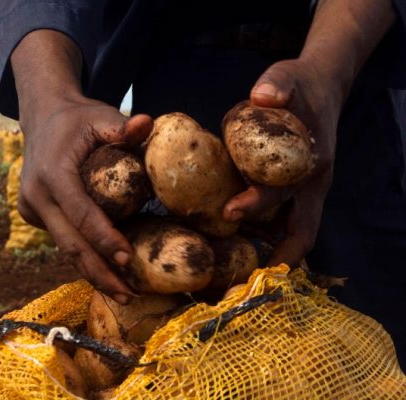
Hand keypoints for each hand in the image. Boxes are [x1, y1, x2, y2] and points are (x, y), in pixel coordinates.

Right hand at [18, 94, 152, 302]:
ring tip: (122, 294)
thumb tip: (149, 122)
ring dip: (92, 271)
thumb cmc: (77, 119)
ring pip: (64, 247)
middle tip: (129, 295)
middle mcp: (36, 196)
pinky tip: (105, 272)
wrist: (41, 118)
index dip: (104, 238)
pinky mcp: (33, 214)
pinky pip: (61, 239)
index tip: (127, 259)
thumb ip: (123, 126)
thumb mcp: (100, 116)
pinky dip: (83, 256)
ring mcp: (31, 209)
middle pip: (70, 244)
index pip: (81, 214)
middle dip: (100, 272)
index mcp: (51, 173)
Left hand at [223, 59, 341, 265]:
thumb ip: (277, 84)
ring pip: (291, 231)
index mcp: (311, 164)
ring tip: (237, 274)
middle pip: (296, 230)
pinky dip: (265, 234)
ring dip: (270, 253)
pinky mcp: (293, 189)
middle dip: (271, 254)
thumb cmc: (301, 85)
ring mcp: (304, 190)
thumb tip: (262, 96)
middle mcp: (310, 185)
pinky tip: (238, 243)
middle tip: (236, 274)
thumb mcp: (288, 76)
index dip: (258, 205)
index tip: (230, 213)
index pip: (285, 193)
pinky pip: (282, 219)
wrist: (322, 86)